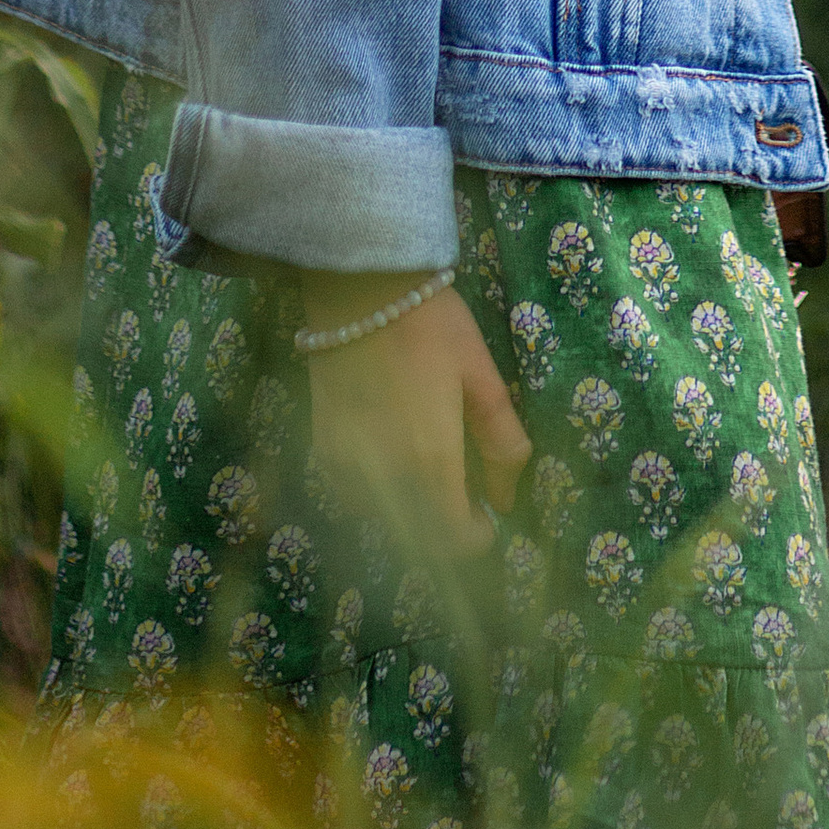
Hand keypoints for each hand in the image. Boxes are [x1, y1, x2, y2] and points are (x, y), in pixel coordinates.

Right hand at [300, 274, 531, 556]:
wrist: (360, 287)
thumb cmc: (432, 325)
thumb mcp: (483, 377)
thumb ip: (502, 443)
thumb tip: (505, 499)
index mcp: (430, 462)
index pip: (453, 539)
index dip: (476, 538)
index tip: (487, 516)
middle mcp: (385, 477)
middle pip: (418, 540)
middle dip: (445, 532)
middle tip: (464, 497)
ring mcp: (346, 466)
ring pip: (382, 523)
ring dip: (410, 517)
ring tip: (429, 478)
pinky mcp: (323, 449)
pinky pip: (350, 498)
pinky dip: (374, 499)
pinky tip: (389, 467)